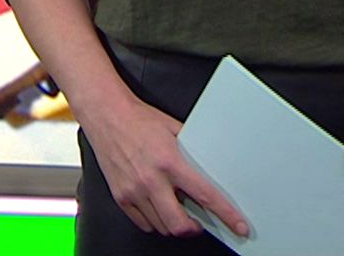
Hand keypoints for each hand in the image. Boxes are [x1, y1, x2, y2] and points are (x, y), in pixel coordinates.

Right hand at [78, 96, 250, 239]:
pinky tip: (157, 206)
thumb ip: (192, 150)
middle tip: (198, 222)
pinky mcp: (120, 195)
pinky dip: (154, 221)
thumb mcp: (174, 129)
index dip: (225, 214)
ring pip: (161, 227)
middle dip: (194, 228)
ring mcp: (133, 190)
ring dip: (173, 223)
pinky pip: (143, 223)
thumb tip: (212, 163)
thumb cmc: (138, 119)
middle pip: (179, 224)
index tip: (237, 226)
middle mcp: (151, 179)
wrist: (106, 114)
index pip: (204, 195)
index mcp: (169, 162)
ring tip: (175, 208)